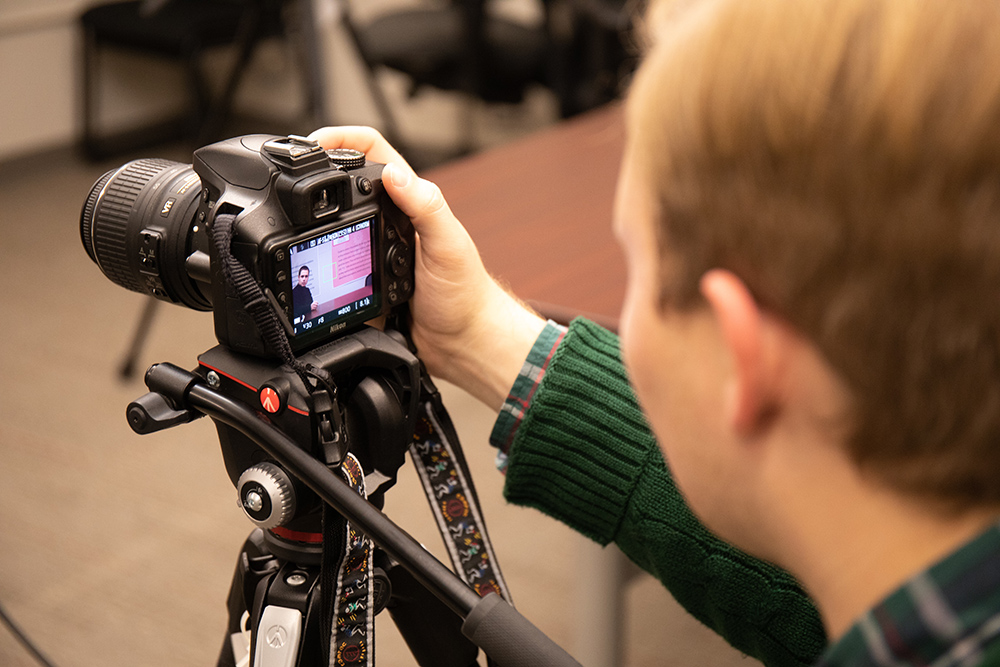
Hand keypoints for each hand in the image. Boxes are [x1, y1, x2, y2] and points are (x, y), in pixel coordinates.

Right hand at [309, 126, 544, 407]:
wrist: (463, 342)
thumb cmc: (465, 293)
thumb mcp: (448, 244)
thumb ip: (426, 207)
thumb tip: (395, 175)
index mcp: (411, 202)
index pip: (372, 152)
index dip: (342, 139)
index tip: (312, 144)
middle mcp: (390, 220)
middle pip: (345, 184)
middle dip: (316, 175)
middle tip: (290, 179)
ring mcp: (373, 250)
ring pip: (333, 225)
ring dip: (312, 220)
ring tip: (289, 218)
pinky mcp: (362, 280)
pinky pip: (332, 265)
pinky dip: (317, 261)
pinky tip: (307, 263)